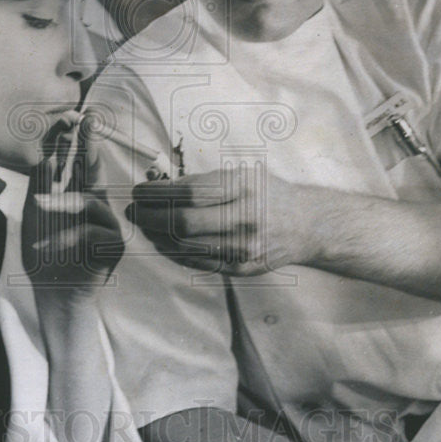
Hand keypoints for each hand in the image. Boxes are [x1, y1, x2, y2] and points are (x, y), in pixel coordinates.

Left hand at [21, 117, 123, 296]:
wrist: (54, 292)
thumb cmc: (45, 254)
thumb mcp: (35, 215)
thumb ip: (41, 186)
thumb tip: (45, 152)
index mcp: (76, 192)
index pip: (76, 162)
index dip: (73, 141)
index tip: (69, 116)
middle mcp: (95, 203)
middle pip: (94, 169)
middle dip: (90, 144)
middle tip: (89, 120)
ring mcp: (107, 222)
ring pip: (88, 202)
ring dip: (61, 203)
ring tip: (39, 204)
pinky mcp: (113, 244)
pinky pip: (90, 233)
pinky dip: (66, 238)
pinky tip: (47, 245)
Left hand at [126, 164, 306, 275]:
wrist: (307, 224)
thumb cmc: (267, 192)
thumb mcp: (242, 174)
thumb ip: (203, 180)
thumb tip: (157, 182)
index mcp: (243, 187)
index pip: (188, 193)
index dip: (156, 194)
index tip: (138, 191)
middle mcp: (244, 218)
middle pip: (183, 222)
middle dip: (149, 217)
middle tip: (133, 211)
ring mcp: (243, 247)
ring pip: (186, 246)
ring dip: (157, 237)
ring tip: (145, 226)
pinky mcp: (242, 268)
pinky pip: (198, 262)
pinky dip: (173, 252)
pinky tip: (163, 242)